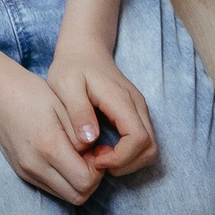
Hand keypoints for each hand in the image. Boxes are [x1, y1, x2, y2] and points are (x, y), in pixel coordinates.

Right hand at [0, 49, 106, 205]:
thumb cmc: (31, 94)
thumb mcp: (63, 106)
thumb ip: (81, 135)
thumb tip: (94, 155)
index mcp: (49, 147)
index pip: (85, 181)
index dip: (99, 169)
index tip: (99, 149)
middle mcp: (36, 166)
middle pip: (78, 196)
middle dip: (92, 179)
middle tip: (93, 155)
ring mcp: (27, 172)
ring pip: (66, 196)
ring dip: (79, 181)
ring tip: (79, 155)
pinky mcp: (22, 173)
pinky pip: (52, 188)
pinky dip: (65, 179)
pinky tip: (66, 157)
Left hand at [48, 44, 158, 177]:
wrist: (85, 49)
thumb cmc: (72, 66)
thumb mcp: (65, 85)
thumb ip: (77, 112)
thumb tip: (90, 141)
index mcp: (121, 100)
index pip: (138, 139)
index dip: (120, 158)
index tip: (94, 159)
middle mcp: (137, 106)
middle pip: (150, 148)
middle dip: (125, 164)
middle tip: (96, 161)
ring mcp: (139, 110)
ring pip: (149, 148)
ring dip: (127, 162)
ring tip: (98, 156)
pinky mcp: (135, 114)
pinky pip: (141, 142)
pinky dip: (126, 155)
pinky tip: (101, 149)